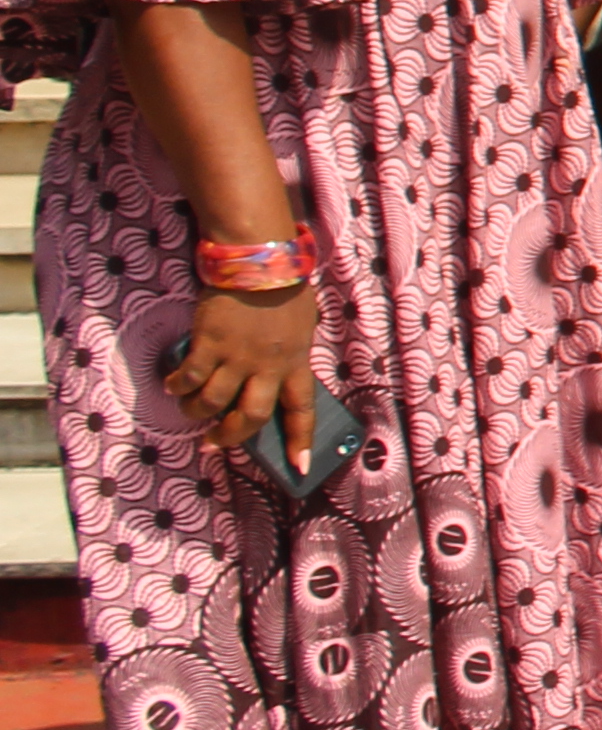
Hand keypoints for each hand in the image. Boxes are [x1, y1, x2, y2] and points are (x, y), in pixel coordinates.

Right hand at [165, 281, 320, 465]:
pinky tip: (172, 385)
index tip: (300, 468)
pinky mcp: (209, 344)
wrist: (260, 261)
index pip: (302, 410)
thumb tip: (277, 378)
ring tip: (189, 410)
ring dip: (195, 412)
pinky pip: (189, 377)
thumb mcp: (301, 327)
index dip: (300, 441)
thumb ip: (291, 354)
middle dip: (229, 437)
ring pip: (211, 402)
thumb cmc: (284, 290)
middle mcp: (267, 366)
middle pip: (249, 417)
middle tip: (212, 444)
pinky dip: (177, 387)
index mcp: (296, 362)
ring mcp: (237, 356)